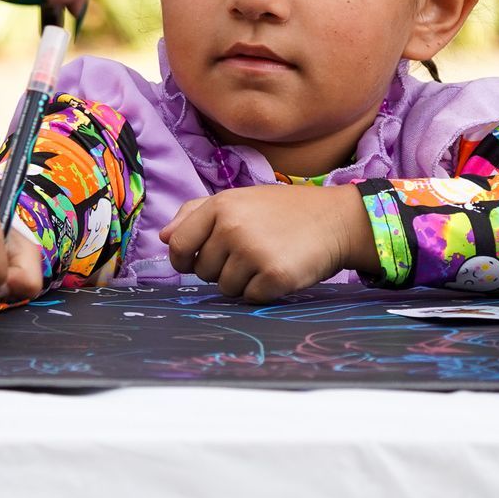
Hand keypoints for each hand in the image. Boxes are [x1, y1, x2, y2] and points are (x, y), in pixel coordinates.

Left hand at [159, 185, 372, 301]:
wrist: (334, 219)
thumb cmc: (282, 211)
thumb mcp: (238, 199)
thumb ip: (195, 214)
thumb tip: (164, 237)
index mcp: (220, 206)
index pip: (178, 245)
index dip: (182, 259)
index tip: (193, 263)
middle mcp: (233, 228)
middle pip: (202, 271)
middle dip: (220, 269)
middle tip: (248, 252)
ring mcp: (253, 252)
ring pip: (225, 288)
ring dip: (242, 281)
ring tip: (265, 259)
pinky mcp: (274, 276)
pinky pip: (250, 297)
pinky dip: (263, 291)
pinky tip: (278, 270)